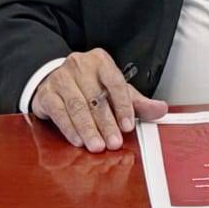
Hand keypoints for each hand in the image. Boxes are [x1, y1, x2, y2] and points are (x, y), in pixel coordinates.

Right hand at [31, 49, 168, 152]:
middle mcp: (79, 65)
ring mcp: (60, 78)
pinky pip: (59, 112)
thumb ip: (136, 102)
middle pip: (96, 96)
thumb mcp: (114, 91)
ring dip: (88, 128)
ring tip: (98, 146)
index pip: (115, 81)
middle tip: (114, 143)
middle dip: (106, 123)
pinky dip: (69, 128)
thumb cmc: (88, 87)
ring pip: (77, 105)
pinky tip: (78, 141)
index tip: (128, 125)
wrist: (53, 81)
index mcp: (100, 60)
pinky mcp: (46, 94)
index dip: (123, 105)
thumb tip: (161, 109)